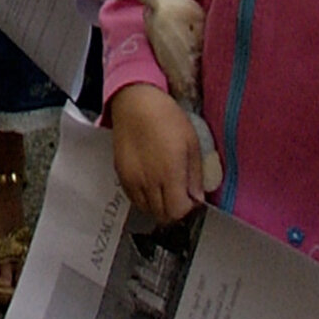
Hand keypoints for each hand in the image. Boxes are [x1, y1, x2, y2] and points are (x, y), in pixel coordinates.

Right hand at [107, 83, 202, 224]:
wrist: (135, 103)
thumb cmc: (167, 118)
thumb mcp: (192, 143)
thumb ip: (195, 176)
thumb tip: (197, 199)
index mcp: (170, 173)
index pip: (177, 212)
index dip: (187, 211)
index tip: (192, 201)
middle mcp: (149, 181)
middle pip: (162, 215)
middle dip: (174, 212)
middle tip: (181, 198)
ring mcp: (132, 179)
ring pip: (147, 210)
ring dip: (159, 207)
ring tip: (166, 191)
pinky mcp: (120, 174)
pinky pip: (133, 199)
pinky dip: (144, 199)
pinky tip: (151, 185)